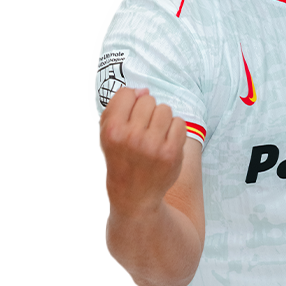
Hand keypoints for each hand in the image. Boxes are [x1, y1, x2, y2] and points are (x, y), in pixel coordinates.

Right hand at [98, 87, 186, 214]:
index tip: (129, 117)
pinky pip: (179, 122)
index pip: (126, 94)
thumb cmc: (120, 160)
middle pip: (147, 99)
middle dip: (146, 111)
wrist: (134, 194)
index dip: (129, 103)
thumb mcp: (106, 133)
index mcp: (113, 130)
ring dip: (161, 119)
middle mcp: (132, 137)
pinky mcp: (171, 152)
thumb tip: (143, 90)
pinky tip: (165, 141)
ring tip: (154, 135)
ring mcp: (153, 145)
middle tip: (142, 129)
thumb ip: (117, 107)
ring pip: (165, 109)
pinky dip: (174, 130)